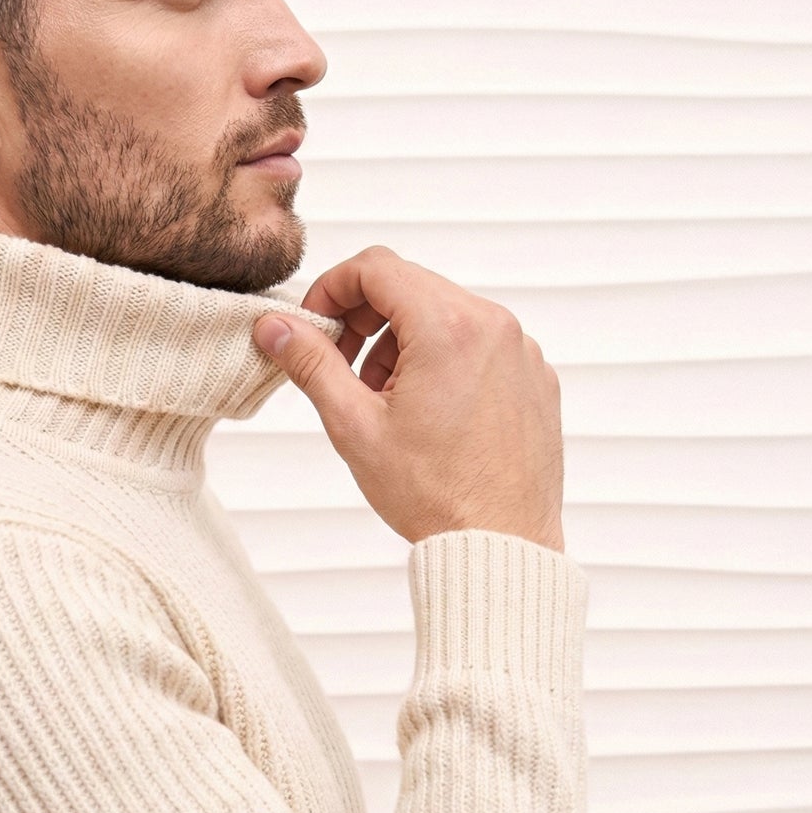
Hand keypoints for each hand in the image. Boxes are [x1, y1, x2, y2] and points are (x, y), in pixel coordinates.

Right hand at [253, 245, 565, 550]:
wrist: (503, 546)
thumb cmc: (435, 496)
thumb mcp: (354, 426)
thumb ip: (310, 364)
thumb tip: (274, 326)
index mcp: (448, 327)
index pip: (376, 267)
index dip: (333, 289)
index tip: (316, 325)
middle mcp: (494, 326)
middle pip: (412, 287)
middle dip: (367, 320)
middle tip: (343, 369)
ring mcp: (522, 351)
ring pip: (448, 315)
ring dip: (405, 342)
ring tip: (386, 401)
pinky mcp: (537, 377)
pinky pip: (482, 345)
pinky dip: (447, 361)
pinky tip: (430, 414)